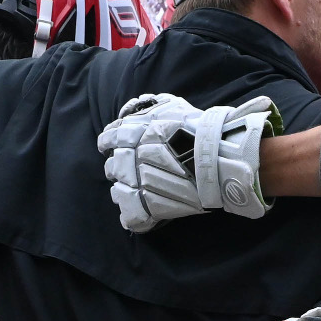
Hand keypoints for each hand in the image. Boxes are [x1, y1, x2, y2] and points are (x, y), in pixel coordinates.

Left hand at [99, 93, 280, 231]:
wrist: (212, 156)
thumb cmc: (194, 128)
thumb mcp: (171, 106)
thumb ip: (151, 105)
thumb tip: (137, 105)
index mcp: (128, 133)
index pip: (108, 139)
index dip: (112, 144)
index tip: (118, 147)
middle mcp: (125, 157)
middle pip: (111, 167)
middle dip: (121, 169)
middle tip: (136, 170)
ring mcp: (133, 183)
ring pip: (117, 191)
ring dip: (126, 191)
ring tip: (142, 191)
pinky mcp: (143, 206)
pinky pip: (129, 216)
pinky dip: (133, 215)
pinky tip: (144, 211)